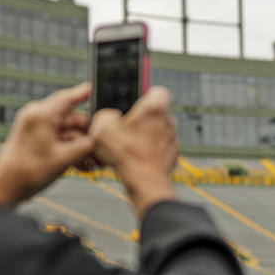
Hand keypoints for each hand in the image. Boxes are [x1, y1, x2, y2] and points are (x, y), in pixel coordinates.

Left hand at [0, 83, 93, 206]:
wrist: (6, 187)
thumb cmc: (27, 172)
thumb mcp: (64, 159)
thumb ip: (87, 146)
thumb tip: (102, 139)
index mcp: (41, 115)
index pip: (68, 97)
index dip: (86, 93)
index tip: (99, 88)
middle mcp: (38, 117)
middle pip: (73, 119)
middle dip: (89, 135)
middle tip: (104, 148)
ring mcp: (37, 128)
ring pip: (69, 132)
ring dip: (83, 147)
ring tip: (96, 162)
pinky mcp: (37, 139)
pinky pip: (61, 140)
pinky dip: (72, 151)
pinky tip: (84, 165)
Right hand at [90, 86, 178, 218]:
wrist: (145, 184)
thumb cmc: (127, 156)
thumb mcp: (102, 128)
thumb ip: (104, 114)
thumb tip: (108, 116)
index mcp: (155, 107)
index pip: (157, 90)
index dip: (143, 94)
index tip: (133, 101)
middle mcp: (169, 121)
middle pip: (155, 112)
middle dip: (141, 118)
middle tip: (125, 126)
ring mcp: (172, 140)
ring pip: (157, 131)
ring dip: (145, 135)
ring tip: (127, 145)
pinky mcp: (172, 156)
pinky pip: (159, 148)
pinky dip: (148, 151)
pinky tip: (134, 157)